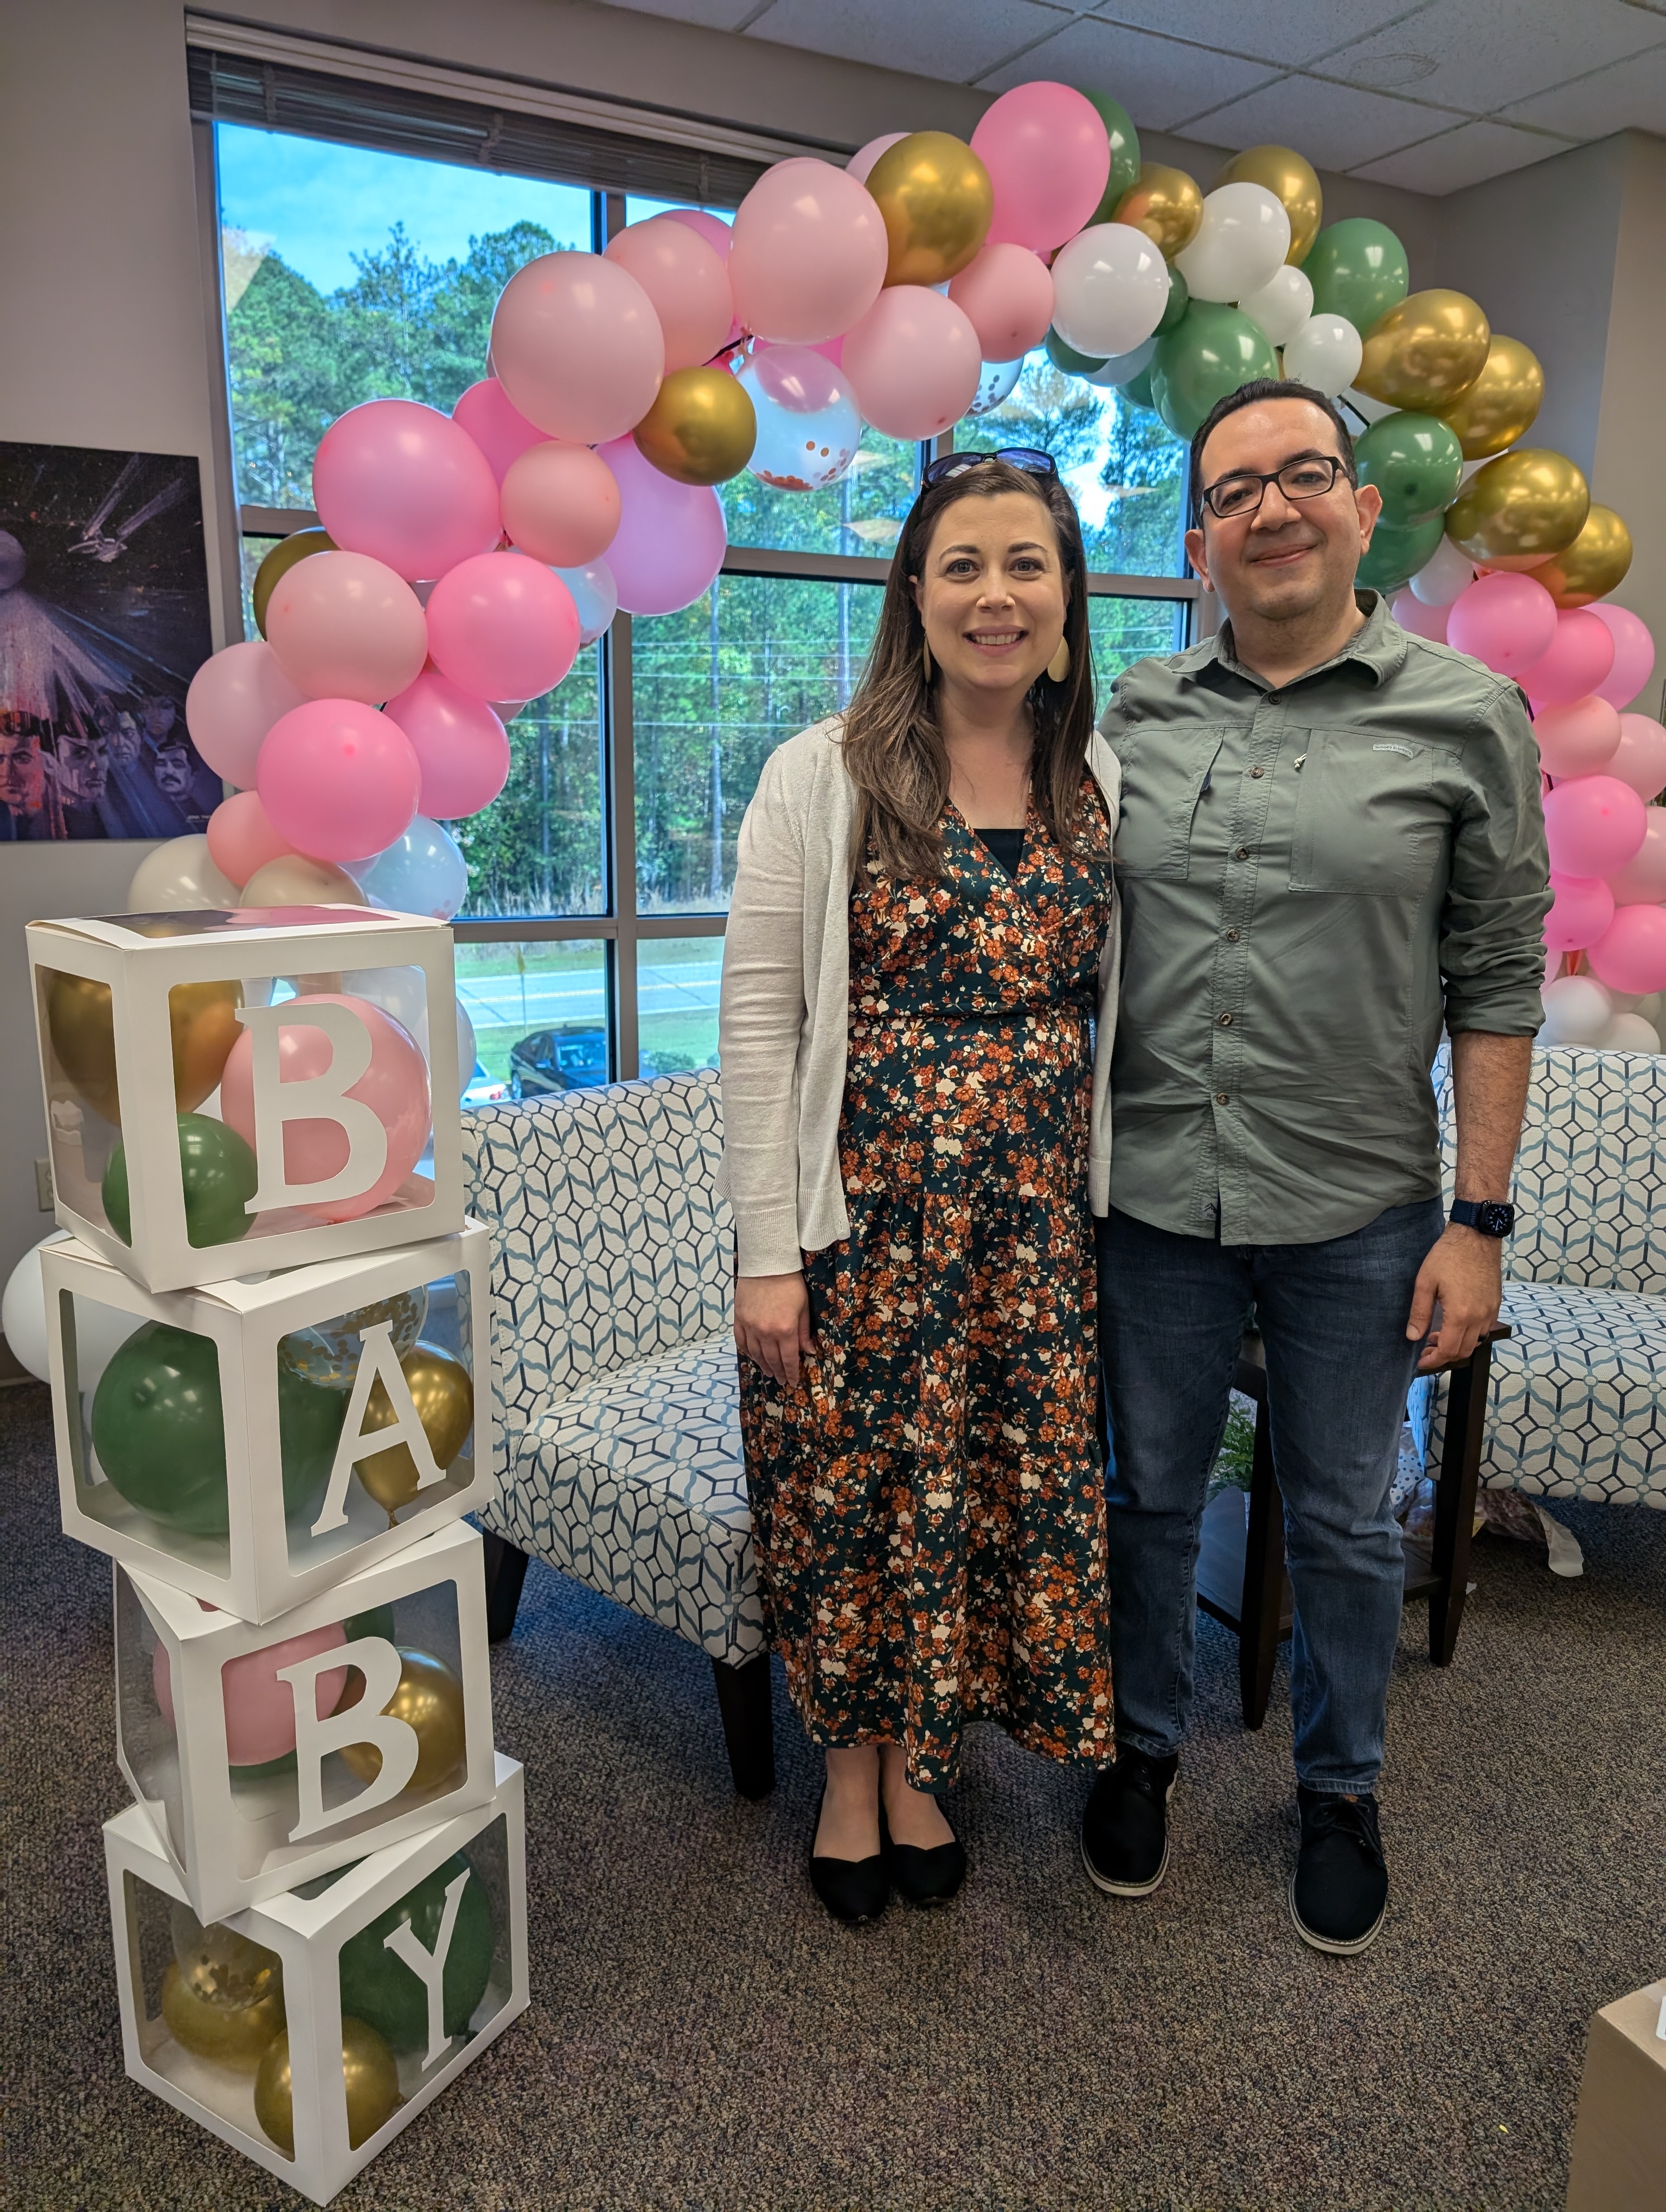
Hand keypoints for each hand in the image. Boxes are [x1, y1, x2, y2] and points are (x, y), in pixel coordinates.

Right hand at [734, 1271, 812, 1387]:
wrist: (767, 1264)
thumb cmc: (790, 1284)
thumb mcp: (803, 1308)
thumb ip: (804, 1332)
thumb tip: (809, 1351)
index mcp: (785, 1330)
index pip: (789, 1359)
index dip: (791, 1372)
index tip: (792, 1381)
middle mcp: (766, 1332)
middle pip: (772, 1360)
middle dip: (778, 1371)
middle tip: (781, 1380)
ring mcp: (750, 1327)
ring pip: (756, 1353)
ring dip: (763, 1364)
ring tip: (768, 1372)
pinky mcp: (739, 1319)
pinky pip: (741, 1342)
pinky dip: (747, 1352)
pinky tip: (753, 1356)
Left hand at [1405, 1224, 1501, 1372]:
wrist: (1476, 1236)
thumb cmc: (1448, 1255)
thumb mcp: (1425, 1282)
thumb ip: (1419, 1313)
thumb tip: (1412, 1337)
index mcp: (1460, 1315)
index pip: (1447, 1350)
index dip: (1433, 1360)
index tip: (1421, 1361)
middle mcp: (1479, 1318)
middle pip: (1463, 1351)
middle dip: (1443, 1355)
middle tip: (1426, 1348)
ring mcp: (1490, 1311)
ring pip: (1475, 1342)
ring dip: (1457, 1345)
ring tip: (1437, 1335)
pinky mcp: (1495, 1304)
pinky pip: (1483, 1329)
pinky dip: (1469, 1334)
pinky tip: (1455, 1324)